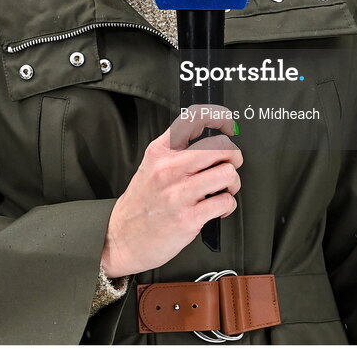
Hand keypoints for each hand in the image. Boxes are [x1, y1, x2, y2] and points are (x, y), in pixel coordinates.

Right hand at [100, 106, 241, 277]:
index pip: (193, 119)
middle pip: (220, 146)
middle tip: (231, 163)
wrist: (122, 239)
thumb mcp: (150, 166)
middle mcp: (168, 169)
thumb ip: (175, 150)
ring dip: (233, 182)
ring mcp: (179, 194)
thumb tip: (209, 137)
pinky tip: (218, 207)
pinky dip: (228, 204)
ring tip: (225, 189)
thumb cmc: (141, 204)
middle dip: (234, 155)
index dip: (218, 117)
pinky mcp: (188, 218)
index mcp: (160, 152)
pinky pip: (225, 201)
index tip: (227, 125)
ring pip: (227, 173)